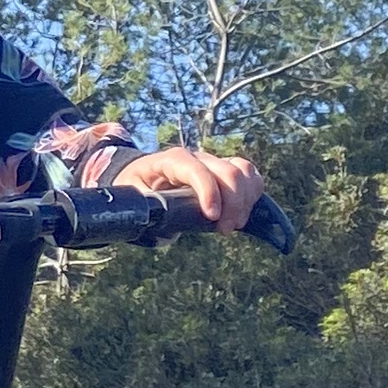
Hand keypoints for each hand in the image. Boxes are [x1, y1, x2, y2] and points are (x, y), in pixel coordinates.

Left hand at [116, 145, 268, 232]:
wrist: (143, 180)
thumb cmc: (137, 190)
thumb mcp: (134, 200)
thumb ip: (146, 209)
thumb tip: (159, 224)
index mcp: (171, 161)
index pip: (194, 168)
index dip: (208, 191)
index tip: (212, 217)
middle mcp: (197, 158)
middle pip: (228, 172)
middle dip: (232, 204)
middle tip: (223, 230)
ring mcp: (213, 163)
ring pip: (243, 171)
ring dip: (245, 201)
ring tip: (232, 224)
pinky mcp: (225, 171)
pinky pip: (250, 175)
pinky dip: (253, 195)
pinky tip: (241, 214)